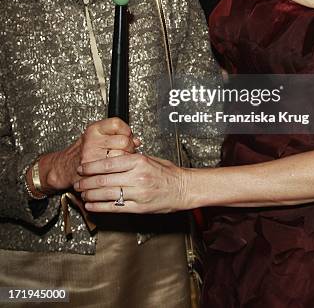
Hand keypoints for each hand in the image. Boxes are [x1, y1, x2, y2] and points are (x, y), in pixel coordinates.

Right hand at [37, 118, 136, 193]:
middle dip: (129, 147)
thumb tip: (137, 140)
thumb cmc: (83, 151)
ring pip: (122, 157)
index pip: (117, 124)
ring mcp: (92, 158)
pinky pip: (116, 171)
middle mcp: (92, 142)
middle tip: (126, 151)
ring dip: (126, 161)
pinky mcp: (93, 173)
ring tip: (120, 161)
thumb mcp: (98, 136)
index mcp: (93, 130)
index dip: (126, 130)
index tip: (126, 135)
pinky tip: (116, 171)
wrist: (65, 167)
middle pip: (124, 141)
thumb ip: (117, 134)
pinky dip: (119, 172)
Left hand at [74, 152, 189, 213]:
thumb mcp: (149, 159)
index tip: (82, 168)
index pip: (108, 164)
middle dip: (87, 182)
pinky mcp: (139, 208)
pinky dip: (100, 207)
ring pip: (107, 194)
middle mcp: (137, 177)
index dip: (91, 167)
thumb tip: (111, 158)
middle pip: (104, 180)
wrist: (184, 188)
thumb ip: (131, 159)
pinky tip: (91, 206)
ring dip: (91, 195)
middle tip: (77, 183)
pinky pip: (115, 208)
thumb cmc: (168, 173)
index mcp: (139, 162)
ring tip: (82, 194)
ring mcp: (138, 194)